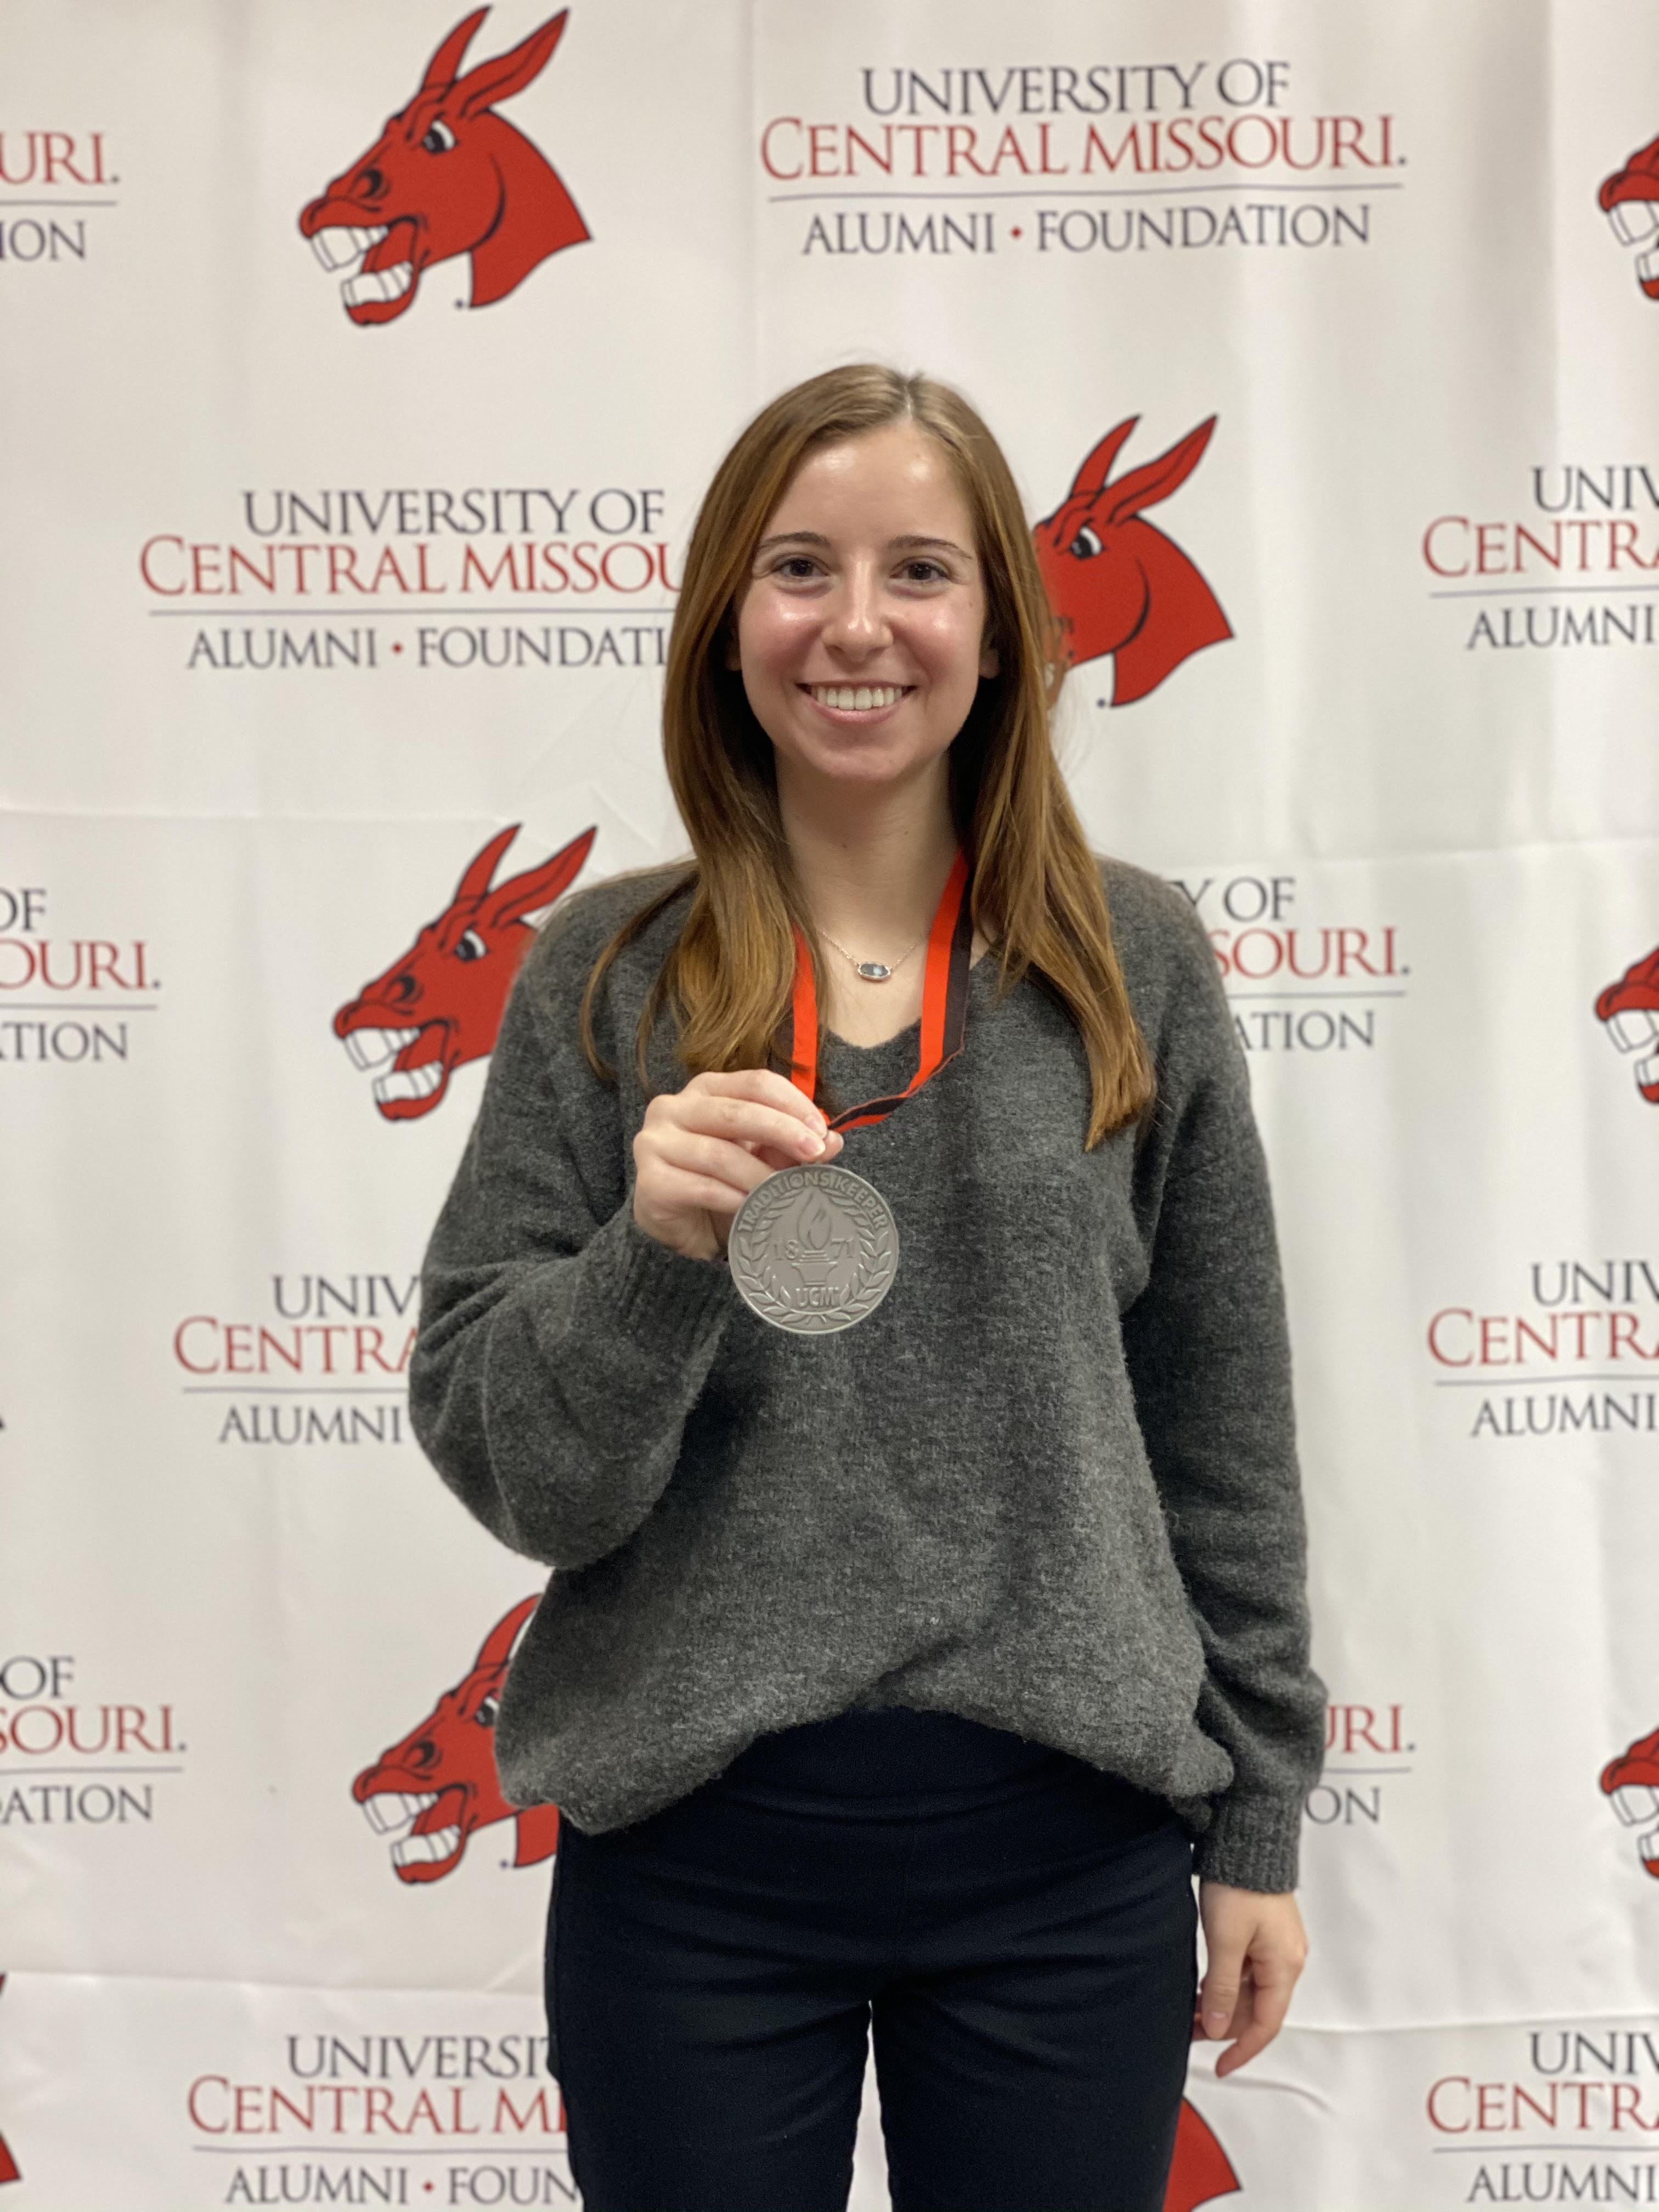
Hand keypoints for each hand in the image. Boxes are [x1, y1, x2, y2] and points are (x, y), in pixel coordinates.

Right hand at [631, 1069, 845, 1261]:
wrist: (675, 1223)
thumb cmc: (718, 1179)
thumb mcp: (759, 1157)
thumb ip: (791, 1145)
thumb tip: (835, 1140)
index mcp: (705, 1090)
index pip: (755, 1083)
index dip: (792, 1104)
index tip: (821, 1131)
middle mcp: (673, 1107)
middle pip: (738, 1112)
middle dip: (783, 1132)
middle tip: (815, 1154)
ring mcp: (655, 1142)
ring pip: (720, 1154)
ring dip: (760, 1176)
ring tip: (784, 1193)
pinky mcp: (649, 1179)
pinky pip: (701, 1187)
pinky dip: (733, 1199)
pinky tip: (751, 1209)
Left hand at [1194, 1882, 1306, 2075]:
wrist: (1246, 1840)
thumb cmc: (1240, 1885)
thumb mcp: (1226, 1941)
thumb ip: (1222, 1989)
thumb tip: (1218, 2028)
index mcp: (1284, 1966)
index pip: (1266, 2025)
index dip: (1242, 2050)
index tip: (1220, 2067)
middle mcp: (1286, 1960)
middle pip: (1257, 2009)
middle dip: (1225, 2026)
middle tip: (1190, 2032)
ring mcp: (1276, 1946)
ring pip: (1249, 1990)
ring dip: (1222, 2004)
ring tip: (1190, 2011)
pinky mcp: (1264, 1933)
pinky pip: (1246, 1971)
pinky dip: (1225, 1984)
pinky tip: (1202, 1986)